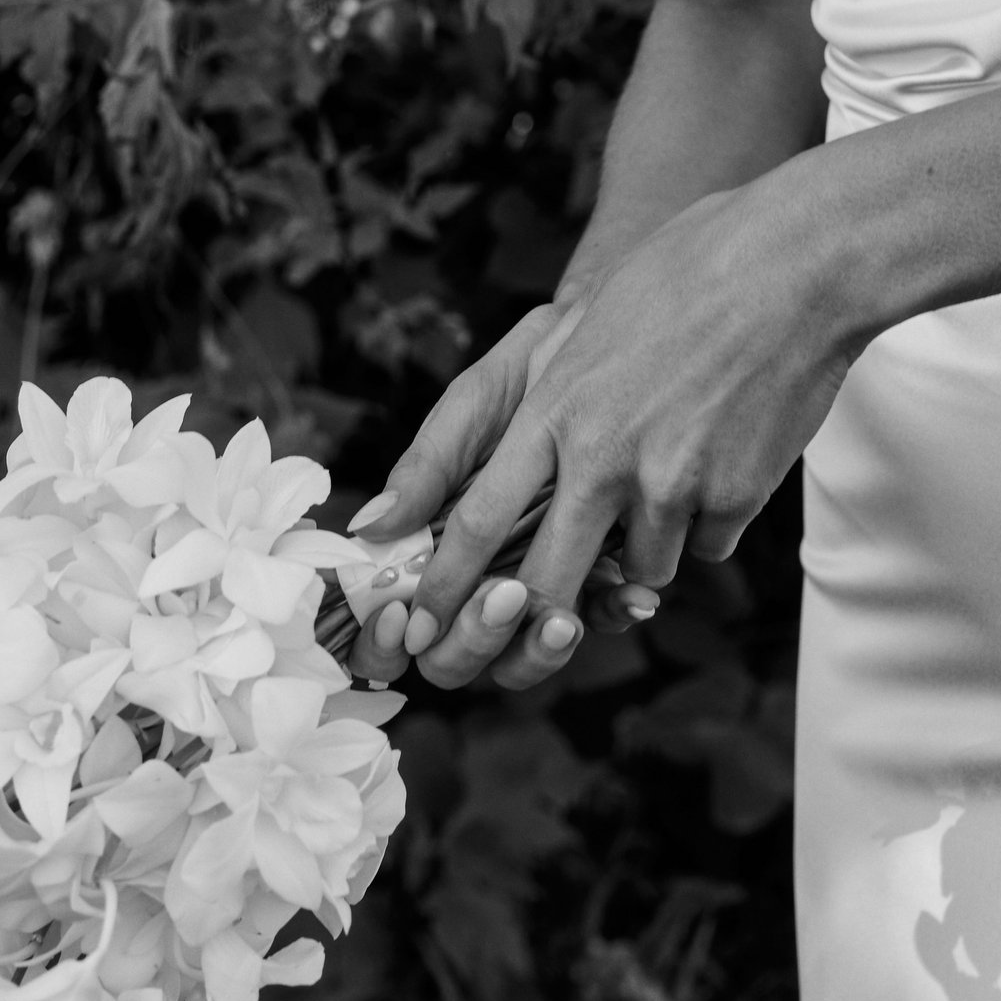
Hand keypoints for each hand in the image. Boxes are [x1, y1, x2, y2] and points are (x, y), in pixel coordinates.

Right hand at [346, 302, 660, 693]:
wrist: (608, 339)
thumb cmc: (527, 373)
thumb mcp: (474, 406)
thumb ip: (429, 466)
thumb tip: (368, 530)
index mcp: (430, 545)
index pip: (388, 629)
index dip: (385, 643)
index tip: (406, 618)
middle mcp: (476, 577)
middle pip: (456, 661)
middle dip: (474, 644)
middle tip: (506, 597)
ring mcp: (537, 581)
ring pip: (523, 662)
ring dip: (539, 650)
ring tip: (562, 616)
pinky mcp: (598, 573)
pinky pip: (601, 618)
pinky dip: (614, 613)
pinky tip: (633, 593)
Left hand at [381, 165, 855, 692]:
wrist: (796, 262)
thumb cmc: (682, 273)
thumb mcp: (578, 325)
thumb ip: (515, 404)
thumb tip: (443, 483)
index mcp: (553, 408)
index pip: (477, 521)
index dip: (445, 587)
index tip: (424, 625)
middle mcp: (603, 455)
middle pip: (547, 583)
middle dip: (538, 617)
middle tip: (545, 621)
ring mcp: (672, 481)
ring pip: (640, 569)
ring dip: (647, 543)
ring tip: (673, 466)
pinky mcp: (734, 496)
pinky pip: (707, 544)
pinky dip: (708, 519)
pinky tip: (724, 452)